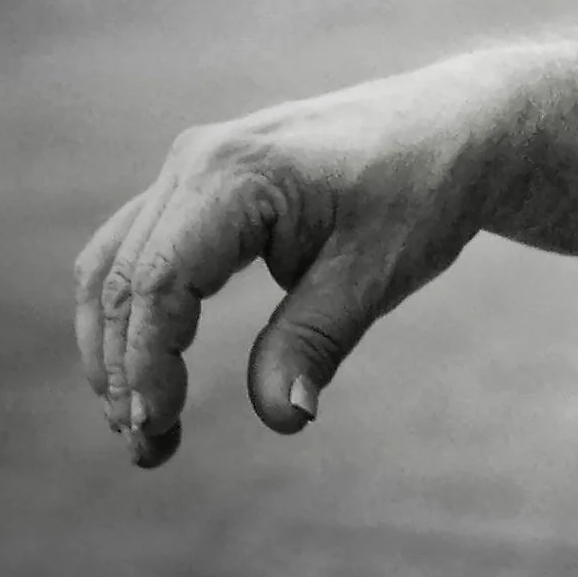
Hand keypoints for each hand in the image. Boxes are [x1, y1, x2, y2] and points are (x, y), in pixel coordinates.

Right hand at [72, 56, 513, 468]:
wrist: (460, 126)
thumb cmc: (425, 189)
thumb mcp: (379, 269)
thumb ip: (318, 340)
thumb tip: (283, 417)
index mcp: (236, 173)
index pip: (157, 284)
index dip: (147, 365)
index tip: (158, 431)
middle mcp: (200, 159)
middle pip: (123, 279)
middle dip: (123, 372)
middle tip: (151, 450)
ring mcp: (198, 164)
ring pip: (117, 263)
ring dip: (118, 345)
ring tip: (147, 423)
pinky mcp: (208, 180)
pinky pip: (143, 246)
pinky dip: (136, 309)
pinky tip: (154, 366)